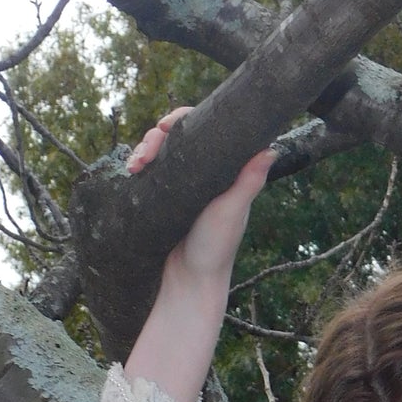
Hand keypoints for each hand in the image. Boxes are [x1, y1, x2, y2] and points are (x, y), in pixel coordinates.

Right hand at [127, 108, 276, 284]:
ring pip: (161, 151)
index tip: (166, 125)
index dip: (183, 119)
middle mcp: (205, 172)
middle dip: (155, 136)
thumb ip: (249, 182)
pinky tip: (131, 171)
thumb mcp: (232, 212)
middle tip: (144, 153)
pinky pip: (151, 171)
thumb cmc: (215, 249)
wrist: (188, 282)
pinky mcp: (164, 196)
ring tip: (134, 165)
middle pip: (177, 136)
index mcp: (225, 170)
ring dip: (143, 150)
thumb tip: (270, 149)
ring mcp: (182, 183)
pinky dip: (139, 166)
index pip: (205, 130)